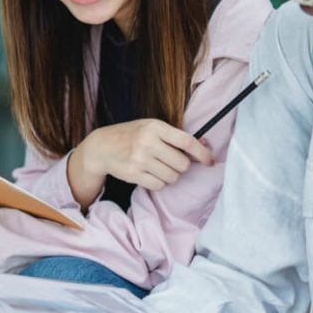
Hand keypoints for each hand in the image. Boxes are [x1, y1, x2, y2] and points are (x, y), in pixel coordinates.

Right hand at [67, 119, 213, 207]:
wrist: (102, 146)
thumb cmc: (132, 135)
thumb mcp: (151, 127)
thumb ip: (173, 137)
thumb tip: (203, 147)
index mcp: (155, 127)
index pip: (186, 141)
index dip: (201, 153)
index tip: (210, 161)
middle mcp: (148, 142)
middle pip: (182, 164)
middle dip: (181, 166)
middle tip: (172, 162)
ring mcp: (140, 159)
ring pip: (172, 177)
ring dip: (170, 175)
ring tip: (158, 167)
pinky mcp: (134, 174)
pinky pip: (159, 185)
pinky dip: (159, 183)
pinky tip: (150, 174)